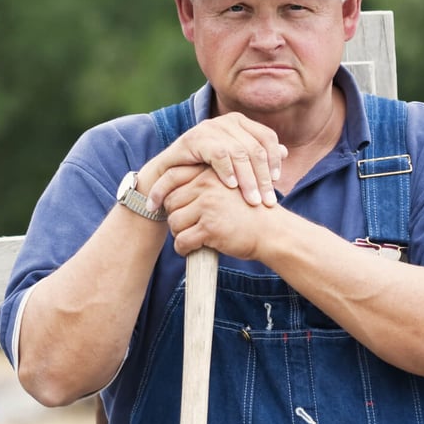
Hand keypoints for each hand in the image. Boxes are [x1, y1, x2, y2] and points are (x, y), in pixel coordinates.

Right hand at [143, 113, 286, 211]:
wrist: (167, 178)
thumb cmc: (204, 172)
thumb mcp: (234, 165)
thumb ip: (257, 157)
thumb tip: (286, 151)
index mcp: (240, 123)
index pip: (267, 138)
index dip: (275, 160)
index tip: (277, 183)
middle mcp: (226, 121)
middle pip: (255, 147)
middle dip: (263, 177)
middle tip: (267, 201)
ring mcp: (209, 128)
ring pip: (239, 152)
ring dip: (248, 179)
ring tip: (252, 200)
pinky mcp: (194, 139)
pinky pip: (218, 154)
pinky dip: (227, 171)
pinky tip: (232, 187)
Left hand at [164, 166, 280, 260]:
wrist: (272, 231)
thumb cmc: (248, 212)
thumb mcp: (228, 188)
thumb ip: (204, 185)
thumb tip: (170, 192)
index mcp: (210, 173)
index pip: (172, 176)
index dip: (157, 192)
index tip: (151, 205)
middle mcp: (207, 186)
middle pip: (170, 202)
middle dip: (174, 216)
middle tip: (185, 227)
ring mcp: (208, 206)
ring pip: (174, 222)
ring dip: (179, 233)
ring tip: (191, 238)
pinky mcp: (210, 228)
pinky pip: (182, 240)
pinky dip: (183, 248)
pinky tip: (191, 250)